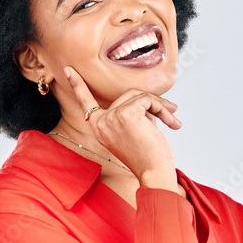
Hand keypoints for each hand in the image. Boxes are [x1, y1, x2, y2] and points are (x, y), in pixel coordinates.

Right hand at [63, 65, 180, 187]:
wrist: (154, 173)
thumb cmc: (148, 158)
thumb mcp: (134, 132)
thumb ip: (134, 113)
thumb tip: (148, 98)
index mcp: (99, 128)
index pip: (86, 103)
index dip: (78, 85)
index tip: (68, 69)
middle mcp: (101, 122)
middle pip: (127, 95)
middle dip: (152, 102)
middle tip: (173, 111)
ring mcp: (112, 117)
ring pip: (140, 96)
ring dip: (161, 107)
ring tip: (173, 122)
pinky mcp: (126, 113)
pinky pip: (147, 100)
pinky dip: (162, 108)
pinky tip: (171, 123)